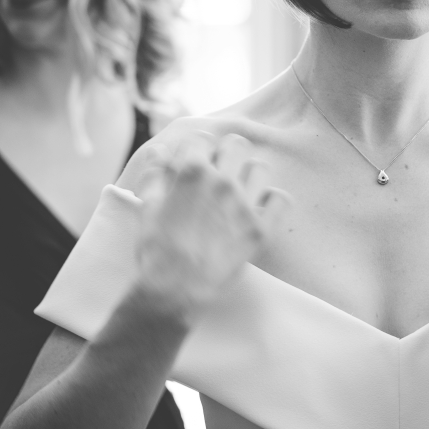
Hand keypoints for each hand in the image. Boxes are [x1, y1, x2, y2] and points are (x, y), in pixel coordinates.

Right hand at [128, 127, 287, 324]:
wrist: (175, 290)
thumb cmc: (156, 251)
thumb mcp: (146, 208)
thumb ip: (154, 175)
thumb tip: (161, 154)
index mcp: (193, 173)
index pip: (202, 139)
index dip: (195, 151)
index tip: (193, 164)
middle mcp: (222, 182)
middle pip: (237, 145)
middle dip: (226, 154)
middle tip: (219, 172)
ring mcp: (244, 205)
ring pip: (260, 168)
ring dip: (249, 175)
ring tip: (239, 191)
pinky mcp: (260, 230)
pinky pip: (281, 200)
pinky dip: (273, 202)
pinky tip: (260, 208)